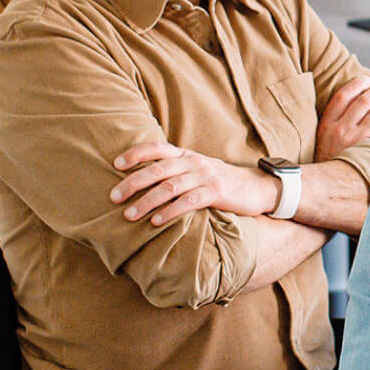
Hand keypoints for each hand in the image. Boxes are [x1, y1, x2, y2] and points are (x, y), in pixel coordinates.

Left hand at [109, 142, 276, 226]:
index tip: (116, 164)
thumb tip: (140, 180)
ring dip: (147, 201)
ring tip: (129, 215)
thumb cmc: (219, 182)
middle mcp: (193, 162)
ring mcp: (205, 177)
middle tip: (113, 197)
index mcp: (185, 155)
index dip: (135, 153)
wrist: (257, 187)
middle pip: (157, 169)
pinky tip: (157, 221)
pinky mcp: (217, 193)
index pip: (156, 147)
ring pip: (170, 187)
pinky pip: (189, 202)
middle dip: (133, 182)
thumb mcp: (196, 170)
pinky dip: (170, 212)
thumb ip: (174, 171)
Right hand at [312, 76, 369, 160]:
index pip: (343, 96)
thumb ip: (334, 124)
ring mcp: (358, 141)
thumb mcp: (323, 141)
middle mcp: (342, 130)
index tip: (367, 80)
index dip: (356, 85)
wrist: (328, 188)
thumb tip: (355, 104)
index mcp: (328, 125)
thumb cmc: (329, 163)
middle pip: (365, 101)